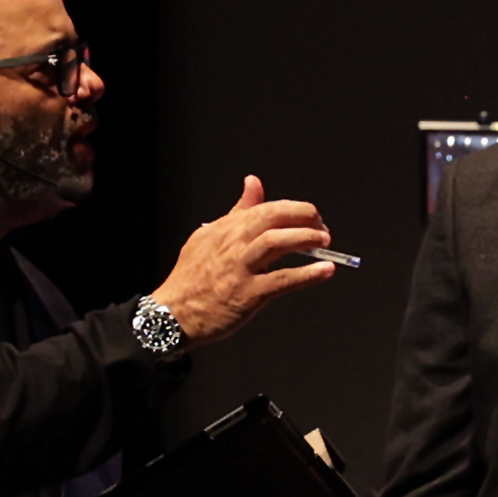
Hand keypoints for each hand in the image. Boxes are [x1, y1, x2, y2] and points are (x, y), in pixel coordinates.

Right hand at [153, 176, 337, 343]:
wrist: (172, 314)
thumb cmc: (191, 278)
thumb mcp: (209, 236)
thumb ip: (236, 211)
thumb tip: (253, 183)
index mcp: (226, 229)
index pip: (264, 208)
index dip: (292, 209)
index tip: (308, 215)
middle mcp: (233, 244)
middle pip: (272, 218)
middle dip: (303, 216)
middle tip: (321, 224)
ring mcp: (240, 269)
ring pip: (276, 243)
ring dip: (306, 238)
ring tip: (325, 241)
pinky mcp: (247, 294)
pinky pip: (281, 280)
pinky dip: (307, 274)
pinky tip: (324, 271)